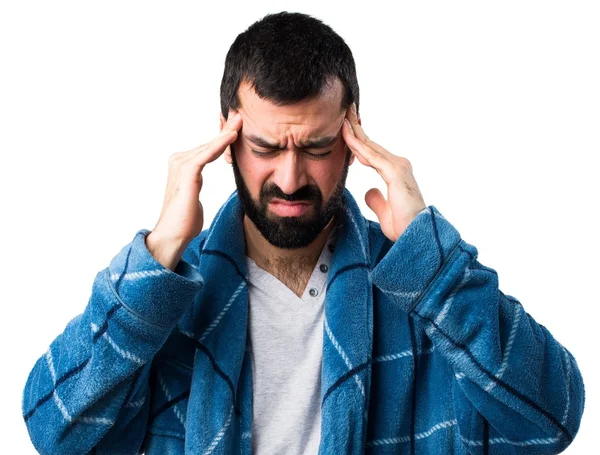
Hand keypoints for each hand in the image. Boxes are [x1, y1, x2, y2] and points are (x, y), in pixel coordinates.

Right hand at [146, 110, 242, 268]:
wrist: (174, 234)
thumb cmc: (185, 220)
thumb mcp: (194, 196)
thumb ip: (196, 184)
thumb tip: (198, 183)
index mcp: (181, 166)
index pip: (206, 148)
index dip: (222, 138)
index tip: (238, 127)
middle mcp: (179, 160)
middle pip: (208, 144)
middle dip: (226, 130)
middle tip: (241, 116)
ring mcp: (181, 164)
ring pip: (209, 146)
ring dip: (226, 133)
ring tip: (241, 121)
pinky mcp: (187, 171)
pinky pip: (206, 153)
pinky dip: (220, 143)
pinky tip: (232, 135)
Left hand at [342, 103, 425, 241]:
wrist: (416, 235)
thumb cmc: (404, 226)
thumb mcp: (384, 211)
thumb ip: (376, 199)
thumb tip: (369, 191)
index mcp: (395, 172)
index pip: (372, 153)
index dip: (358, 141)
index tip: (345, 128)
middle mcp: (398, 165)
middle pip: (371, 144)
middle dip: (356, 128)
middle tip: (344, 112)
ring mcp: (398, 167)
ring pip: (370, 146)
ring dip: (355, 131)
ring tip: (342, 117)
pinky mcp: (395, 172)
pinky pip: (371, 156)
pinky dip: (358, 145)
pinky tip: (347, 137)